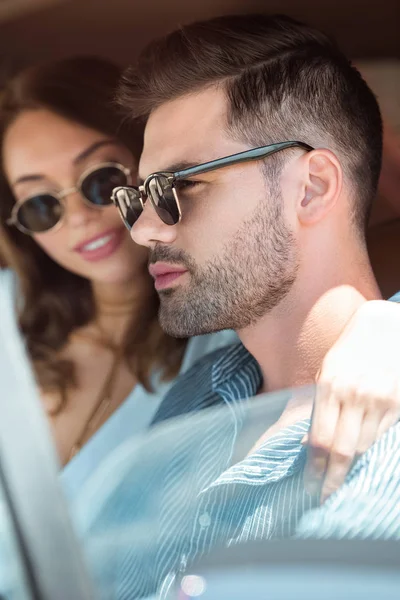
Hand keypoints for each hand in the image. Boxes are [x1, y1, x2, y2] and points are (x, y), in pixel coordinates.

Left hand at [304, 300, 399, 501]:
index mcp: (330, 386)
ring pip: (363, 447)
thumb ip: (319, 407)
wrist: (386, 328)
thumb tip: (308, 444)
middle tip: (322, 496)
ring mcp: (378, 401)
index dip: (314, 468)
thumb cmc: (350, 350)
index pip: (320, 439)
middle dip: (331, 478)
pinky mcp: (397, 404)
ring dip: (350, 468)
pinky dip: (368, 450)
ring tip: (338, 480)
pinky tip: (360, 460)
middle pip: (341, 450)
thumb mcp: (327, 372)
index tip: (308, 485)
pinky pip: (381, 437)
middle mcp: (354, 395)